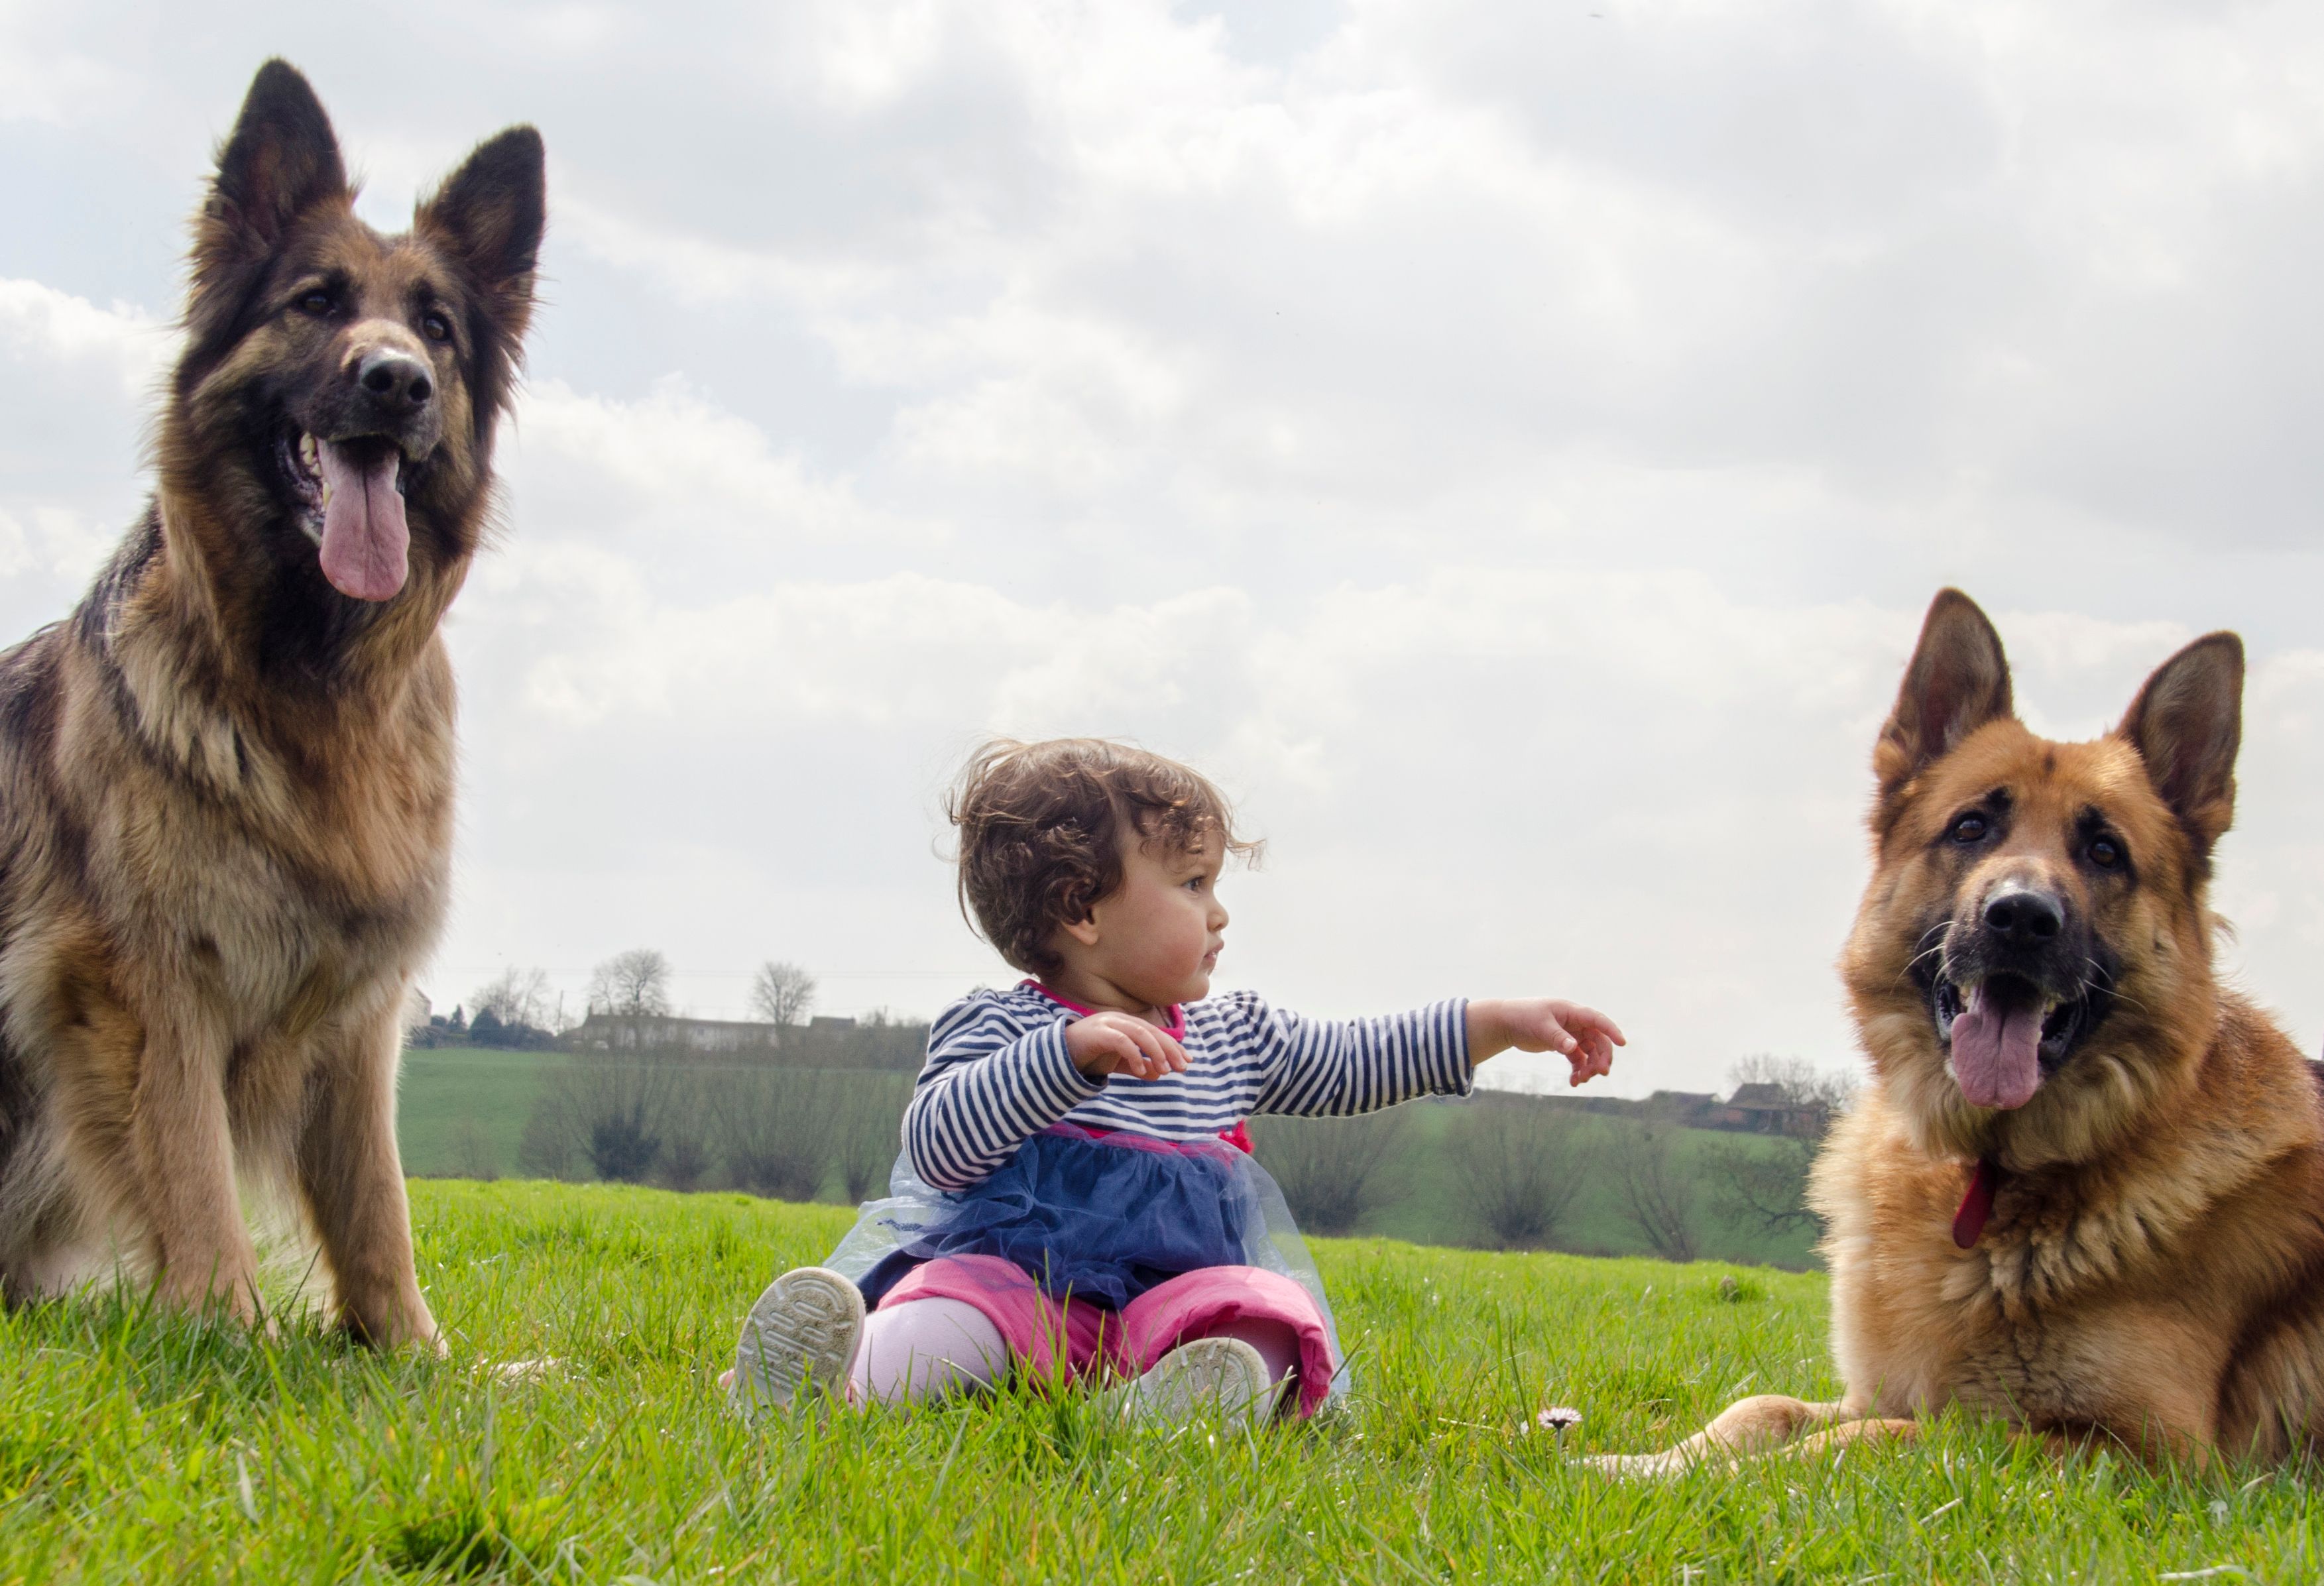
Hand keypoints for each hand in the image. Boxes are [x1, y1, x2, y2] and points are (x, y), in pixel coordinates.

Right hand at [1065, 1010, 1189, 1080]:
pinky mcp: (1097, 1033)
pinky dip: (1134, 1055)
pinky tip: (1142, 1070)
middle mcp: (1119, 1019)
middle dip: (1169, 1049)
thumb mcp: (1118, 1064)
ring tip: (1165, 1070)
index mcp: (1126, 1024)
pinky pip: (1121, 1041)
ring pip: (1140, 1033)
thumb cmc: (1089, 1056)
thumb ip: (1137, 1067)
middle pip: (1152, 1031)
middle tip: (1182, 1067)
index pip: (1155, 1033)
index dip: (1173, 1046)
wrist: (1057, 1056)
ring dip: (1156, 1052)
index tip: (1187, 1061)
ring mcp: (1108, 1023)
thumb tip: (1158, 1074)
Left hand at [1467, 998, 1624, 1086]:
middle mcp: (1575, 1023)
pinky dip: (1578, 1071)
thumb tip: (1573, 1048)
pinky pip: (1578, 1059)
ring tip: (1580, 1080)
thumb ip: (1557, 1038)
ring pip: (1589, 1053)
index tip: (1622, 1043)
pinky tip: (1573, 1082)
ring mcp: (1571, 1034)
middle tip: (1600, 1073)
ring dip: (1589, 1067)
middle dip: (1601, 1057)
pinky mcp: (1564, 1045)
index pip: (1597, 1020)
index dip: (1611, 1030)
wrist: (1506, 1023)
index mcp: (1572, 1012)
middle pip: (1598, 1040)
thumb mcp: (1541, 1026)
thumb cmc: (1523, 1017)